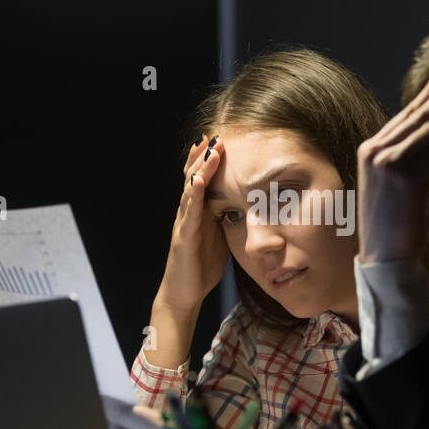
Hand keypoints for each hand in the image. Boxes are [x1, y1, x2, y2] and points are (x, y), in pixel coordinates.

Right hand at [156, 134, 230, 314]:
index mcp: (198, 213)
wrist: (183, 294)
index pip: (202, 181)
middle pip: (193, 178)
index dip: (207, 161)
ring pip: (191, 190)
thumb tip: (245, 206)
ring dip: (200, 168)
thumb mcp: (219, 238)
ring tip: (210, 149)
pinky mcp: (184, 237)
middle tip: (214, 134)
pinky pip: (189, 212)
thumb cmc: (201, 267)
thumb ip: (226, 220)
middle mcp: (188, 214)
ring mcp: (184, 223)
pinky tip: (198, 180)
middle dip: (203, 156)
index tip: (218, 140)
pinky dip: (194, 194)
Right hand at [356, 56, 428, 263]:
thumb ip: (407, 159)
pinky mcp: (403, 176)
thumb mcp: (398, 186)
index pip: (407, 114)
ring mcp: (386, 162)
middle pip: (419, 113)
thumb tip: (428, 137)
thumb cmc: (397, 228)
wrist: (385, 262)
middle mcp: (374, 151)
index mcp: (370, 150)